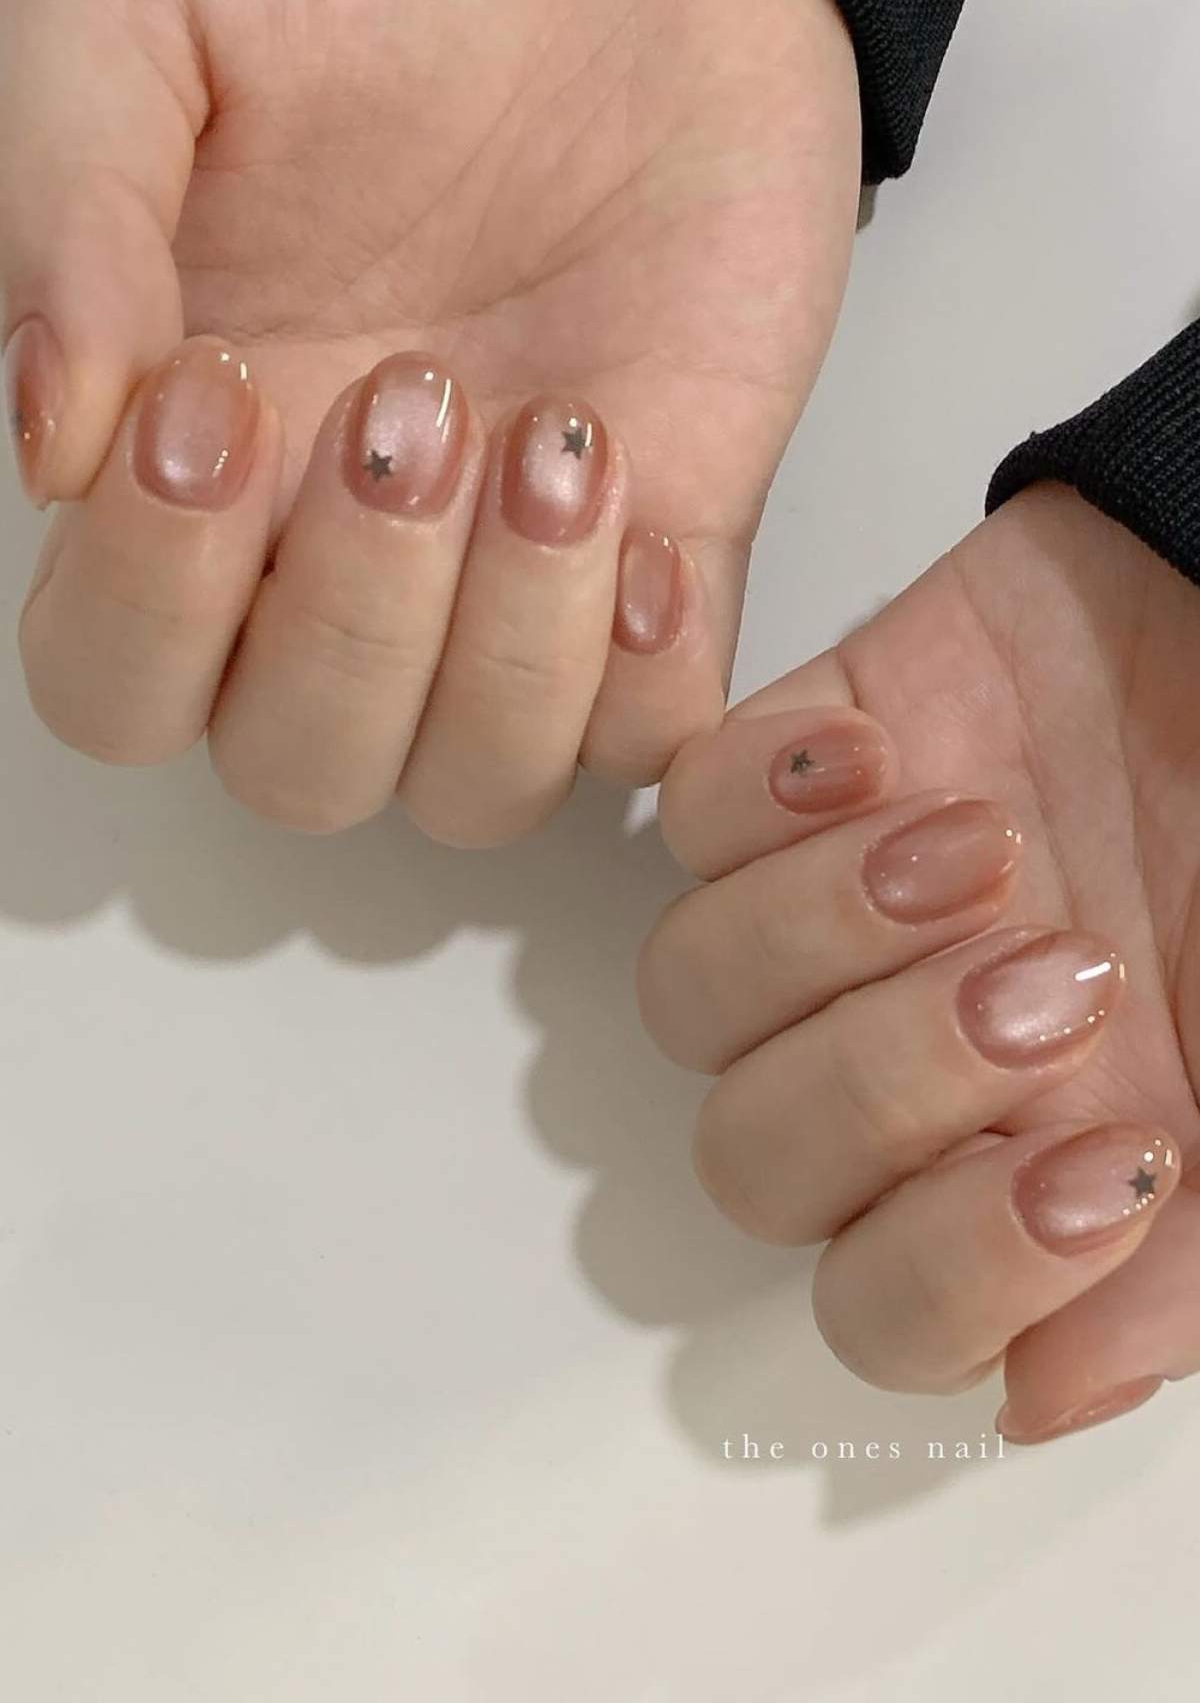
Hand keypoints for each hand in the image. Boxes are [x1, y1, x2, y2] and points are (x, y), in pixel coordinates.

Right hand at [0, 0, 859, 842]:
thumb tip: (52, 437)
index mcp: (196, 472)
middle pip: (295, 767)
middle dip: (350, 624)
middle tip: (411, 401)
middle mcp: (340, 565)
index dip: (153, 598)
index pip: (116, 680)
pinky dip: (639, 668)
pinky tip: (637, 509)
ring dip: (507, 651)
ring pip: (471, 788)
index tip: (218, 395)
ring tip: (554, 432)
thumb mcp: (147, 3)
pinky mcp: (666, 563)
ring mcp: (507, 585)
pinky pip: (645, 736)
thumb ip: (63, 206)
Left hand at [639, 483, 1199, 1444]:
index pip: (892, 1310)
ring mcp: (834, 908)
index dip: (964, 1274)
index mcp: (1029, 1152)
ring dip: (823, 932)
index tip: (1109, 1166)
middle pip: (758, 1162)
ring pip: (692, 993)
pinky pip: (683, 811)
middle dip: (891, 1079)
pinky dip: (759, 796)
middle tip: (1051, 976)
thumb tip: (1047, 1392)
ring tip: (983, 842)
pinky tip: (881, 756)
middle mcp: (907, 1052)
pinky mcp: (787, 765)